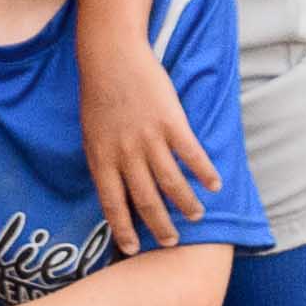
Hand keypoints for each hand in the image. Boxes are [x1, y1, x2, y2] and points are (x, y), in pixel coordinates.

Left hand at [78, 35, 221, 255]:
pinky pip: (192, 155)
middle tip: (171, 242)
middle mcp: (125, 153)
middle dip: (160, 226)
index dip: (122, 229)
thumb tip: (114, 190)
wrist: (111, 56)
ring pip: (172, 183)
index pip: (112, 204)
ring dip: (186, 205)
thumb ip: (103, 160)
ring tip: (197, 216)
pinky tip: (215, 185)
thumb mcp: (90, 132)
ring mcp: (149, 139)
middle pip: (146, 201)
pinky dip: (205, 173)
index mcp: (101, 157)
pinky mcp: (171, 122)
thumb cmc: (98, 94)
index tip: (131, 249)